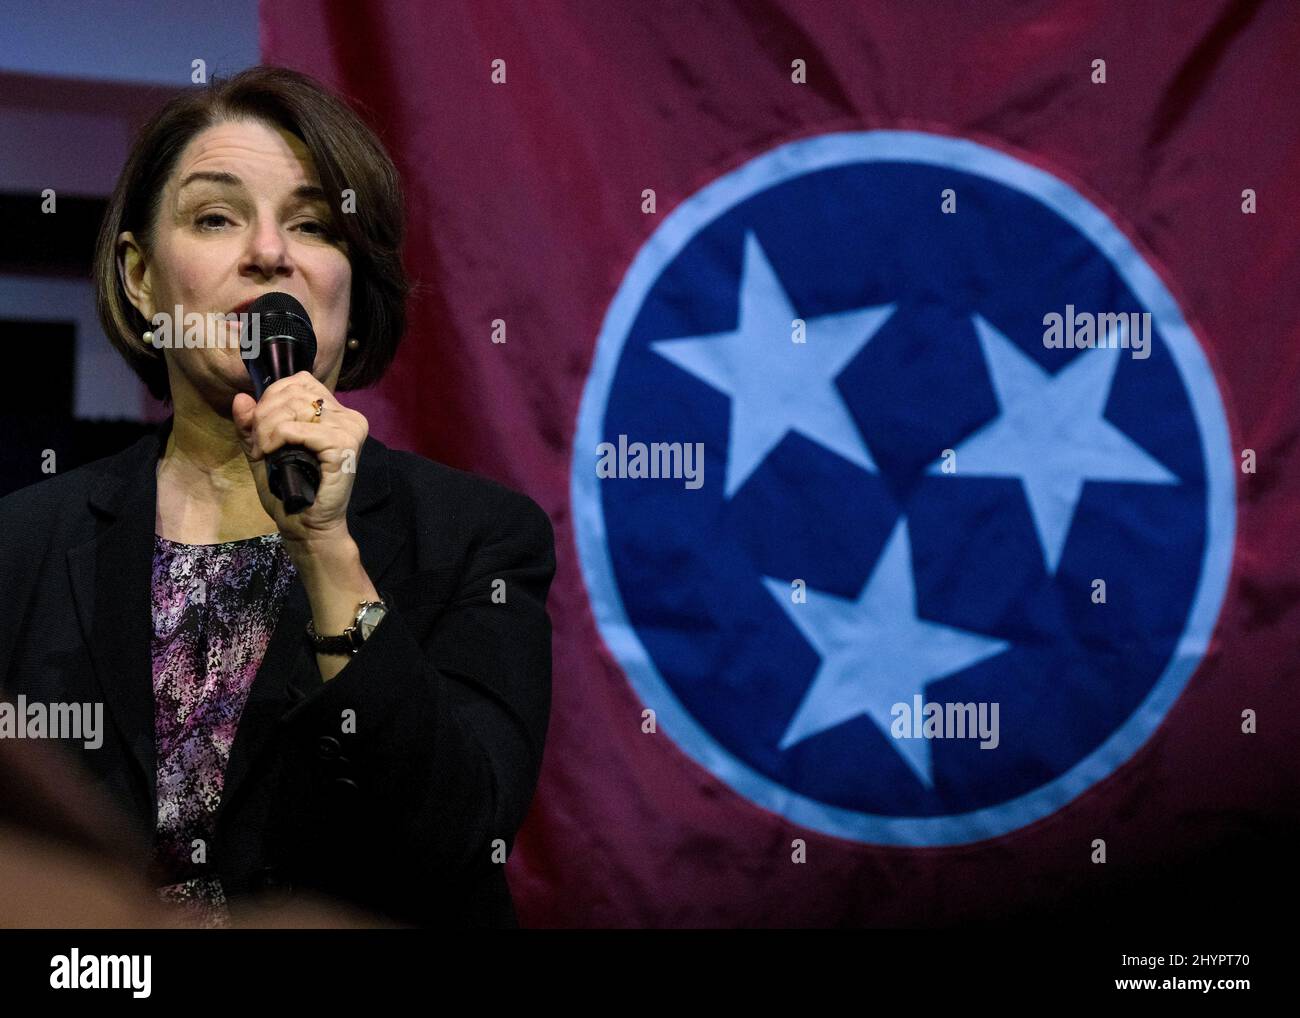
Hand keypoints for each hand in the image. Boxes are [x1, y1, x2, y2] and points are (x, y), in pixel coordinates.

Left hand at [231, 371, 368, 545]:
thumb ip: (252, 424)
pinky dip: (276, 438)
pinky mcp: (344, 445)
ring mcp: (350, 429)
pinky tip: (271, 454)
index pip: (299, 381)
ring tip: (263, 450)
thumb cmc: (289, 490)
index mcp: (335, 412)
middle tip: (258, 444)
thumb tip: (241, 397)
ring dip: (267, 427)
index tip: (260, 428)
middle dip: (264, 414)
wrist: (307, 526)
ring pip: (294, 407)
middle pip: (294, 392)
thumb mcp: (264, 450)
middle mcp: (348, 416)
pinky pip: (297, 427)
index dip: (271, 398)